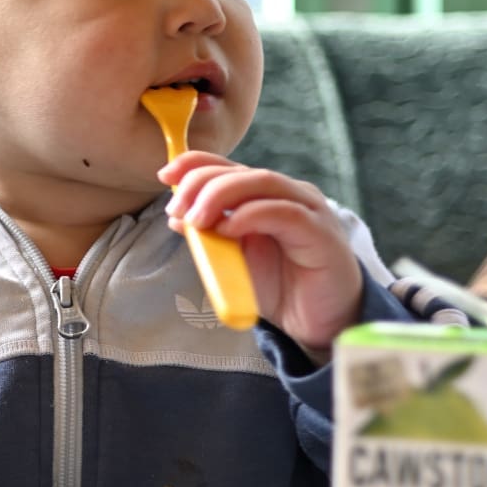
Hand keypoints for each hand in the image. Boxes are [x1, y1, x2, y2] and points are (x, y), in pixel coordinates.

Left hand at [158, 152, 363, 357]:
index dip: (196, 163)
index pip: (230, 166)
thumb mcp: (236, 258)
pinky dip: (251, 215)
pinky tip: (228, 229)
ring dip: (222, 195)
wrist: (321, 323)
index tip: (165, 175)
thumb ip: (212, 235)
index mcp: (269, 196)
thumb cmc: (282, 287)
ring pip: (263, 182)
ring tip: (197, 219)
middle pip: (242, 171)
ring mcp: (310, 210)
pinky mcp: (321, 233)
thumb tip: (178, 216)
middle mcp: (291, 194)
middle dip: (202, 183)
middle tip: (178, 209)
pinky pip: (284, 213)